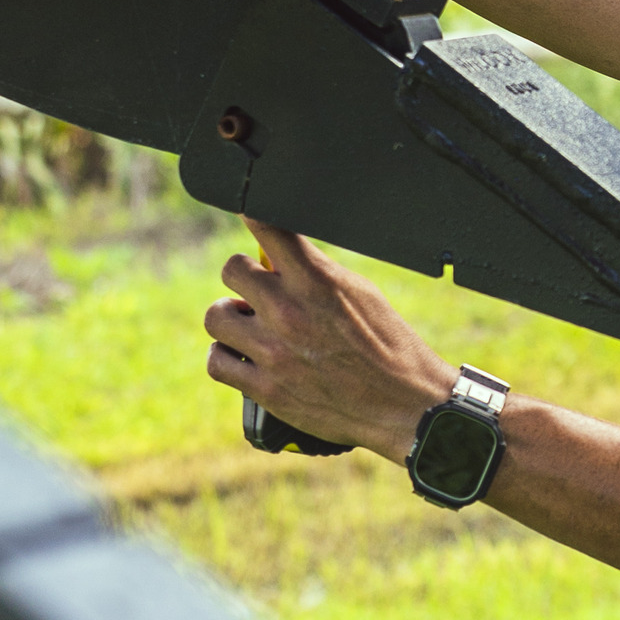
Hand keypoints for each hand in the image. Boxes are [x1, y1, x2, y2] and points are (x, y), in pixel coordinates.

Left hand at [205, 222, 455, 462]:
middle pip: (231, 270)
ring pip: (216, 316)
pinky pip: (216, 362)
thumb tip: (282, 258)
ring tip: (251, 326)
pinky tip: (244, 357)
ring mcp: (272, 352)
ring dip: (232, 318)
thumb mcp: (361, 292)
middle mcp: (289, 312)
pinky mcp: (265, 389)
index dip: (253, 215)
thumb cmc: (389, 346)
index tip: (249, 214)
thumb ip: (317, 272)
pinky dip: (226, 358)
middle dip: (246, 276)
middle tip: (260, 290)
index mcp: (317, 281)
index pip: (266, 227)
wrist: (403, 405)